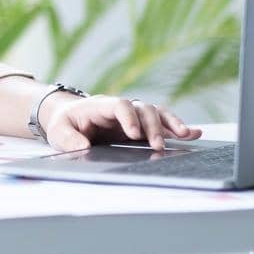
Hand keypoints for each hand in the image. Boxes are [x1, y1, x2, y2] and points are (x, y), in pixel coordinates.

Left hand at [40, 94, 201, 151]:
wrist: (70, 118)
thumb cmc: (65, 123)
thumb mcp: (59, 130)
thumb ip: (69, 138)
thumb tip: (84, 148)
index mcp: (101, 105)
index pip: (119, 105)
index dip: (129, 117)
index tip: (134, 134)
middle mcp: (121, 108)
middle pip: (142, 109)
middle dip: (152, 126)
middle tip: (158, 145)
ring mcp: (133, 116)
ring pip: (156, 114)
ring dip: (171, 124)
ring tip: (187, 135)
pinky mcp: (140, 126)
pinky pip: (161, 123)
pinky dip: (177, 128)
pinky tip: (194, 134)